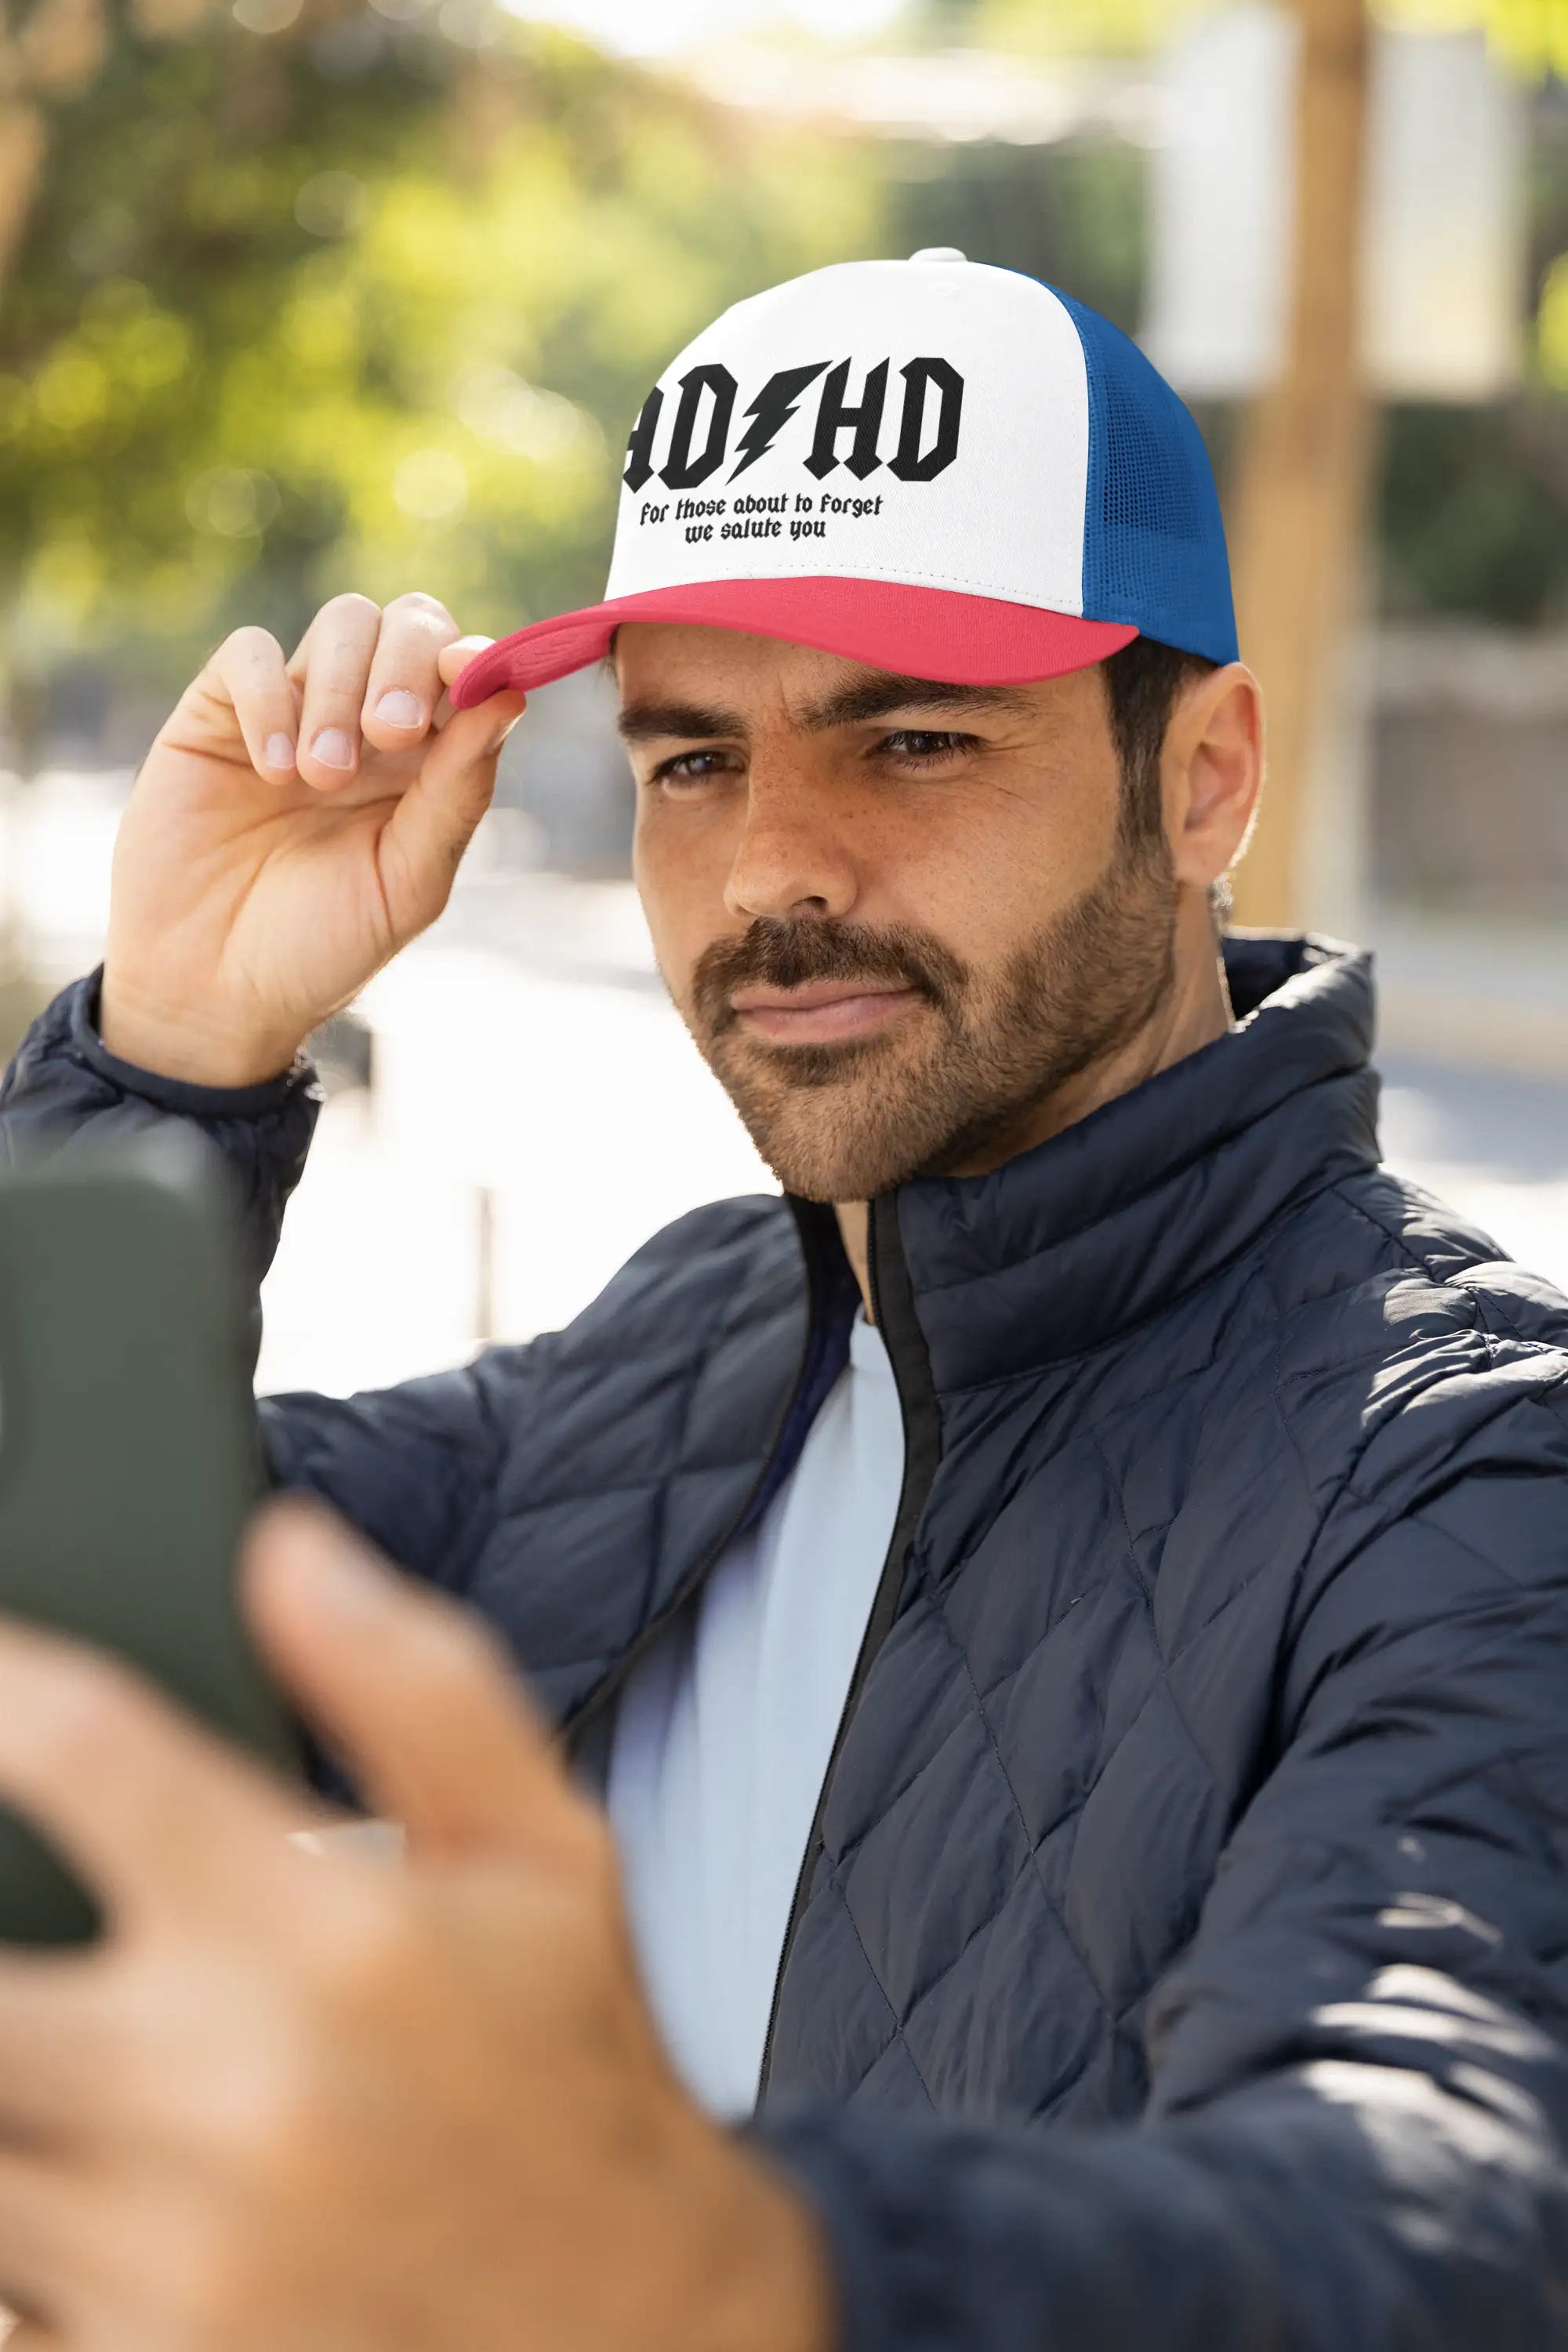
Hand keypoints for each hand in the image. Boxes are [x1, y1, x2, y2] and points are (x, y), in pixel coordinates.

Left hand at [0, 1503, 833, 2351]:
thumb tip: (286, 1549)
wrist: (630, 2329)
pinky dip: (13, 2217)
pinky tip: (72, 2158)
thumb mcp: (545, 1842)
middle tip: (6, 1898)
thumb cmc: (570, 2061)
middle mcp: (232, 2091)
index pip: (89, 1754)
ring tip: (54, 2023)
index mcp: (327, 1934)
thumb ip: (410, 1678)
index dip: (1, 1683)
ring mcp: (166, 2255)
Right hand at [100, 594, 527, 1086]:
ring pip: (343, 624)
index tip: (469, 677)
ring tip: (322, 780)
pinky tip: (272, 772)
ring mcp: (296, 709)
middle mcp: (368, 722)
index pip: (465, 669)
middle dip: (408, 663)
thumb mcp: (408, 881)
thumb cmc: (321, 947)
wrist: (213, 989)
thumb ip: (459, 792)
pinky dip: (270, 697)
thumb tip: (511, 694)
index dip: (475, 657)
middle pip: (409, 622)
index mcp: (429, 762)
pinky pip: (252, 653)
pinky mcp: (219, 712)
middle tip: (392, 735)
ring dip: (341, 690)